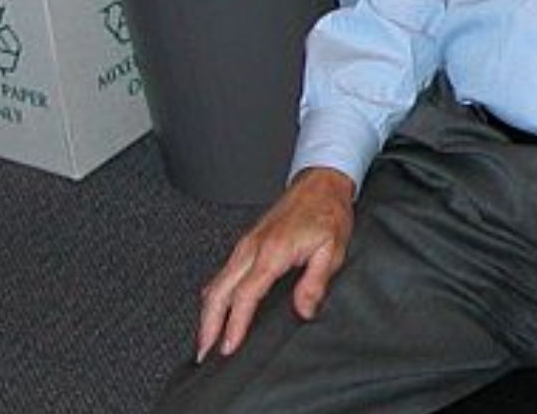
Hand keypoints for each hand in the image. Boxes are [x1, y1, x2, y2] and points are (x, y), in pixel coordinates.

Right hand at [194, 167, 354, 361]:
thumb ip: (316, 282)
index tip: (228, 347)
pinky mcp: (245, 243)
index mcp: (272, 251)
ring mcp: (245, 245)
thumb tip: (304, 311)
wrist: (321, 184)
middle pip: (218, 292)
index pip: (245, 295)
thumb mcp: (333, 249)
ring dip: (207, 313)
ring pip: (215, 284)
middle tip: (204, 352)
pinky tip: (214, 310)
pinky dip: (213, 296)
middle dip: (207, 325)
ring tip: (205, 339)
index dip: (234, 324)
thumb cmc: (327, 213)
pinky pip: (222, 274)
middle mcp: (251, 248)